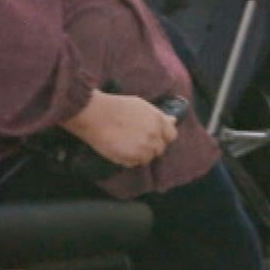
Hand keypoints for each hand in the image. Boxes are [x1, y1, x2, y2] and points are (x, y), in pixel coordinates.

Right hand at [63, 91, 178, 167]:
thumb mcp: (141, 105)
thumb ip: (158, 116)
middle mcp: (154, 135)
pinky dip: (127, 160)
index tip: (153, 136)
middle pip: (159, 149)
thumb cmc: (116, 106)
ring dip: (138, 154)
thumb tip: (173, 120)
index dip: (162, 137)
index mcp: (158, 120)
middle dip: (150, 147)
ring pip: (147, 158)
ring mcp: (144, 148)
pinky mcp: (132, 158)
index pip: (171, 135)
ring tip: (125, 144)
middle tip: (134, 140)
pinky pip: (134, 164)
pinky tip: (118, 149)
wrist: (96, 114)